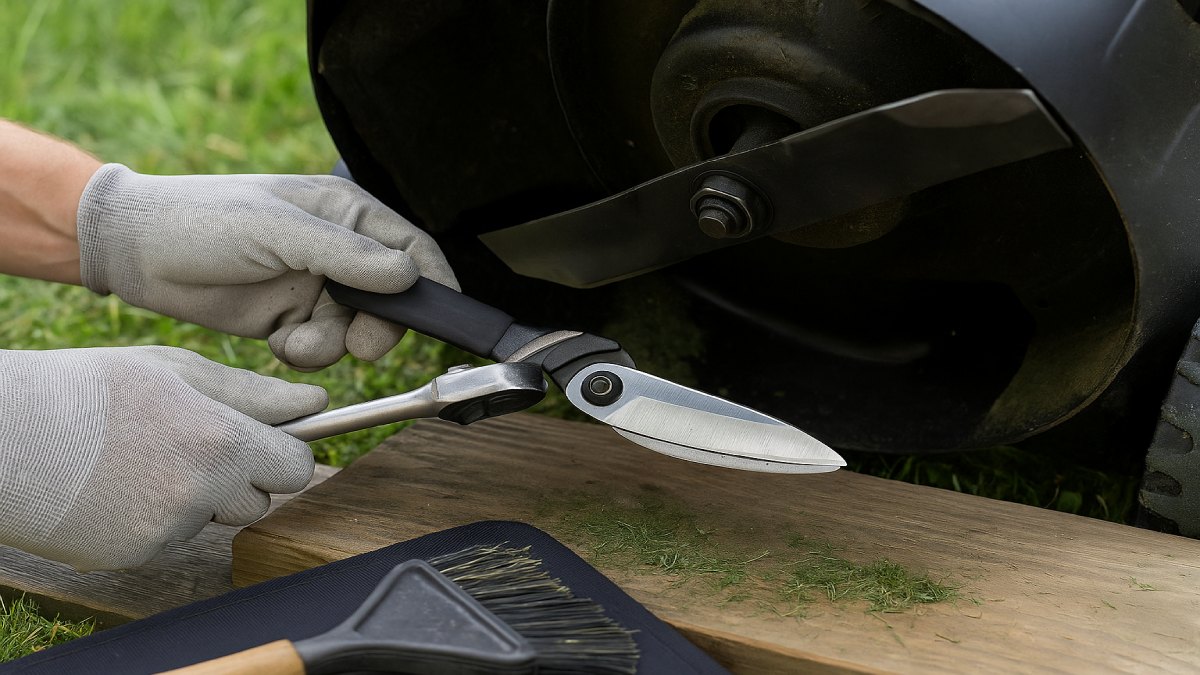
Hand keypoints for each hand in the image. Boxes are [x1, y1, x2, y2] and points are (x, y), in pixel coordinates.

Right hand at [0, 346, 326, 570]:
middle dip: (241, 478)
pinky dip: (155, 518)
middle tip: (190, 444)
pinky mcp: (138, 554)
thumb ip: (254, 394)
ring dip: (197, 498)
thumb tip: (316, 403)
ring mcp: (169, 529)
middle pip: (260, 500)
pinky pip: (172, 538)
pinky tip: (119, 486)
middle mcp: (202, 491)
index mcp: (221, 441)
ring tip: (144, 459)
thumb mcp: (177, 371)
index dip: (283, 452)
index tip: (266, 442)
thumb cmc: (91, 390)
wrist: (8, 437)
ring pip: (212, 519)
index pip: (296, 466)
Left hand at [76, 164, 458, 369]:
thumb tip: (407, 275)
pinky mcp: (290, 318)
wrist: (134, 253)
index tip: (443, 318)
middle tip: (360, 346)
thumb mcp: (278, 229)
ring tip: (297, 342)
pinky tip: (278, 341)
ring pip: (356, 330)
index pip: (411, 248)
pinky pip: (321, 347)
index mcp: (345, 213)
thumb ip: (345, 254)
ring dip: (334, 346)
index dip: (432, 283)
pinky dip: (305, 353)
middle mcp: (337, 251)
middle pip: (391, 300)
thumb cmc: (202, 219)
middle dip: (379, 328)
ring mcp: (314, 286)